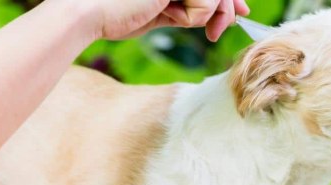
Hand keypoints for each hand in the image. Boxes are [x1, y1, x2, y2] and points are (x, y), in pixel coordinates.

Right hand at [87, 0, 249, 40]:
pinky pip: (206, 4)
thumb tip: (231, 11)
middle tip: (214, 33)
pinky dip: (191, 18)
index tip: (241, 12)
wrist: (89, 12)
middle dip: (225, 10)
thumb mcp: (162, 8)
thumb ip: (192, 6)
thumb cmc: (118, 13)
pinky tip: (166, 14)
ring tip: (175, 19)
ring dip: (202, 16)